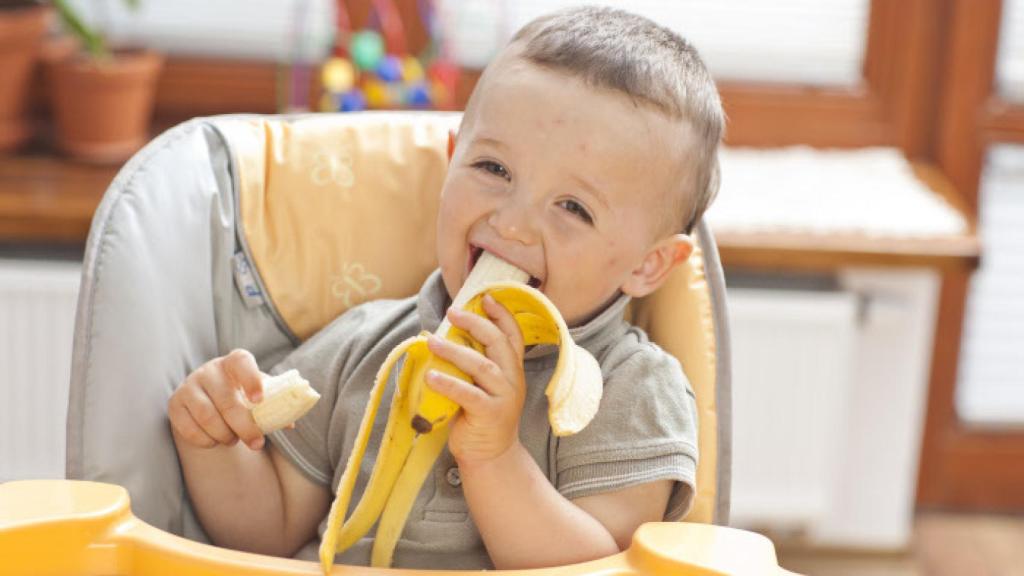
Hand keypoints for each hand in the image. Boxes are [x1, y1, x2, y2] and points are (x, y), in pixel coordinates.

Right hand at [168, 348, 266, 450]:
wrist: (210, 398)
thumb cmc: (242, 395)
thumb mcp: (259, 395)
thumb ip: (274, 405)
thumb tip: (289, 424)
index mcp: (235, 362)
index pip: (243, 363)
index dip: (251, 380)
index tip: (259, 400)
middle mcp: (210, 370)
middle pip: (227, 400)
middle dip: (244, 427)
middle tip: (256, 443)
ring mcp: (190, 385)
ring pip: (207, 417)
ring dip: (224, 435)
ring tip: (233, 440)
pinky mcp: (175, 403)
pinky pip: (189, 429)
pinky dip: (206, 441)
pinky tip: (215, 441)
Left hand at [426, 294, 526, 466]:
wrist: (491, 456)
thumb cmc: (480, 417)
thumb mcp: (481, 386)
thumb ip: (472, 365)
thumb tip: (441, 338)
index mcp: (512, 369)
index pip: (513, 335)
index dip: (501, 314)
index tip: (485, 297)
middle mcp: (513, 379)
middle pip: (498, 343)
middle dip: (476, 324)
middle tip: (452, 313)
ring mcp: (504, 397)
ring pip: (482, 366)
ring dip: (455, 351)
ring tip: (432, 342)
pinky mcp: (491, 415)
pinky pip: (469, 395)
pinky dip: (448, 384)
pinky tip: (430, 376)